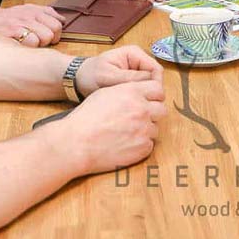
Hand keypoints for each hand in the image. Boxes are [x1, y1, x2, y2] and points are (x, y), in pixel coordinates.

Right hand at [0, 2, 63, 46]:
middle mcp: (31, 15)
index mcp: (36, 10)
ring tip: (29, 44)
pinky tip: (22, 46)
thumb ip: (46, 13)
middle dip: (50, 40)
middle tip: (39, 43)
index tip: (49, 38)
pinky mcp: (14, 32)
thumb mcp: (28, 10)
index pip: (58, 22)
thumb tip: (63, 20)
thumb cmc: (8, 18)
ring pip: (46, 37)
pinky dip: (30, 47)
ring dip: (40, 44)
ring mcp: (23, 23)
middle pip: (54, 31)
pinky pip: (32, 42)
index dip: (56, 33)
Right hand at [46, 79, 166, 173]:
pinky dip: (140, 145)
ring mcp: (144, 130)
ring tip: (126, 133)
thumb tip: (139, 92)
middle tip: (138, 119)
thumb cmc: (85, 118)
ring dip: (145, 130)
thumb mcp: (105, 93)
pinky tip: (125, 144)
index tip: (149, 102)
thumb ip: (127, 91)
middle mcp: (142, 109)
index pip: (158, 90)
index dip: (154, 96)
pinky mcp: (143, 148)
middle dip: (152, 114)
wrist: (77, 143)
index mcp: (132, 93)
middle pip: (161, 110)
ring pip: (155, 129)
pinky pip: (149, 145)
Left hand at [75, 45, 163, 97]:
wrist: (78, 80)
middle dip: (148, 91)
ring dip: (142, 95)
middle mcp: (139, 60)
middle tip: (137, 103)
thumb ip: (129, 78)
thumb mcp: (108, 77)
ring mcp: (137, 71)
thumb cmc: (89, 75)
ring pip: (150, 86)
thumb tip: (151, 85)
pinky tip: (128, 104)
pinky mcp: (133, 81)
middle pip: (155, 78)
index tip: (146, 98)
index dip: (154, 85)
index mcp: (135, 53)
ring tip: (130, 104)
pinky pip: (142, 91)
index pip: (156, 69)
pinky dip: (137, 98)